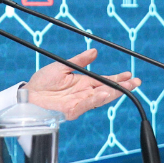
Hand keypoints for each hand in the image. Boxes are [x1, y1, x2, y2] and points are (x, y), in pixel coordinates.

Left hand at [24, 48, 139, 120]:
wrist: (27, 94)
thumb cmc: (42, 82)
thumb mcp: (62, 66)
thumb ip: (79, 60)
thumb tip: (94, 52)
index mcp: (83, 83)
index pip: (104, 81)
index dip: (118, 78)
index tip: (130, 75)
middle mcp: (83, 94)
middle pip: (107, 90)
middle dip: (122, 87)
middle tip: (136, 82)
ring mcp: (78, 103)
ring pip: (100, 99)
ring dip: (112, 93)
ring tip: (124, 87)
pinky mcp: (71, 110)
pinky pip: (86, 105)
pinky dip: (96, 100)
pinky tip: (105, 94)